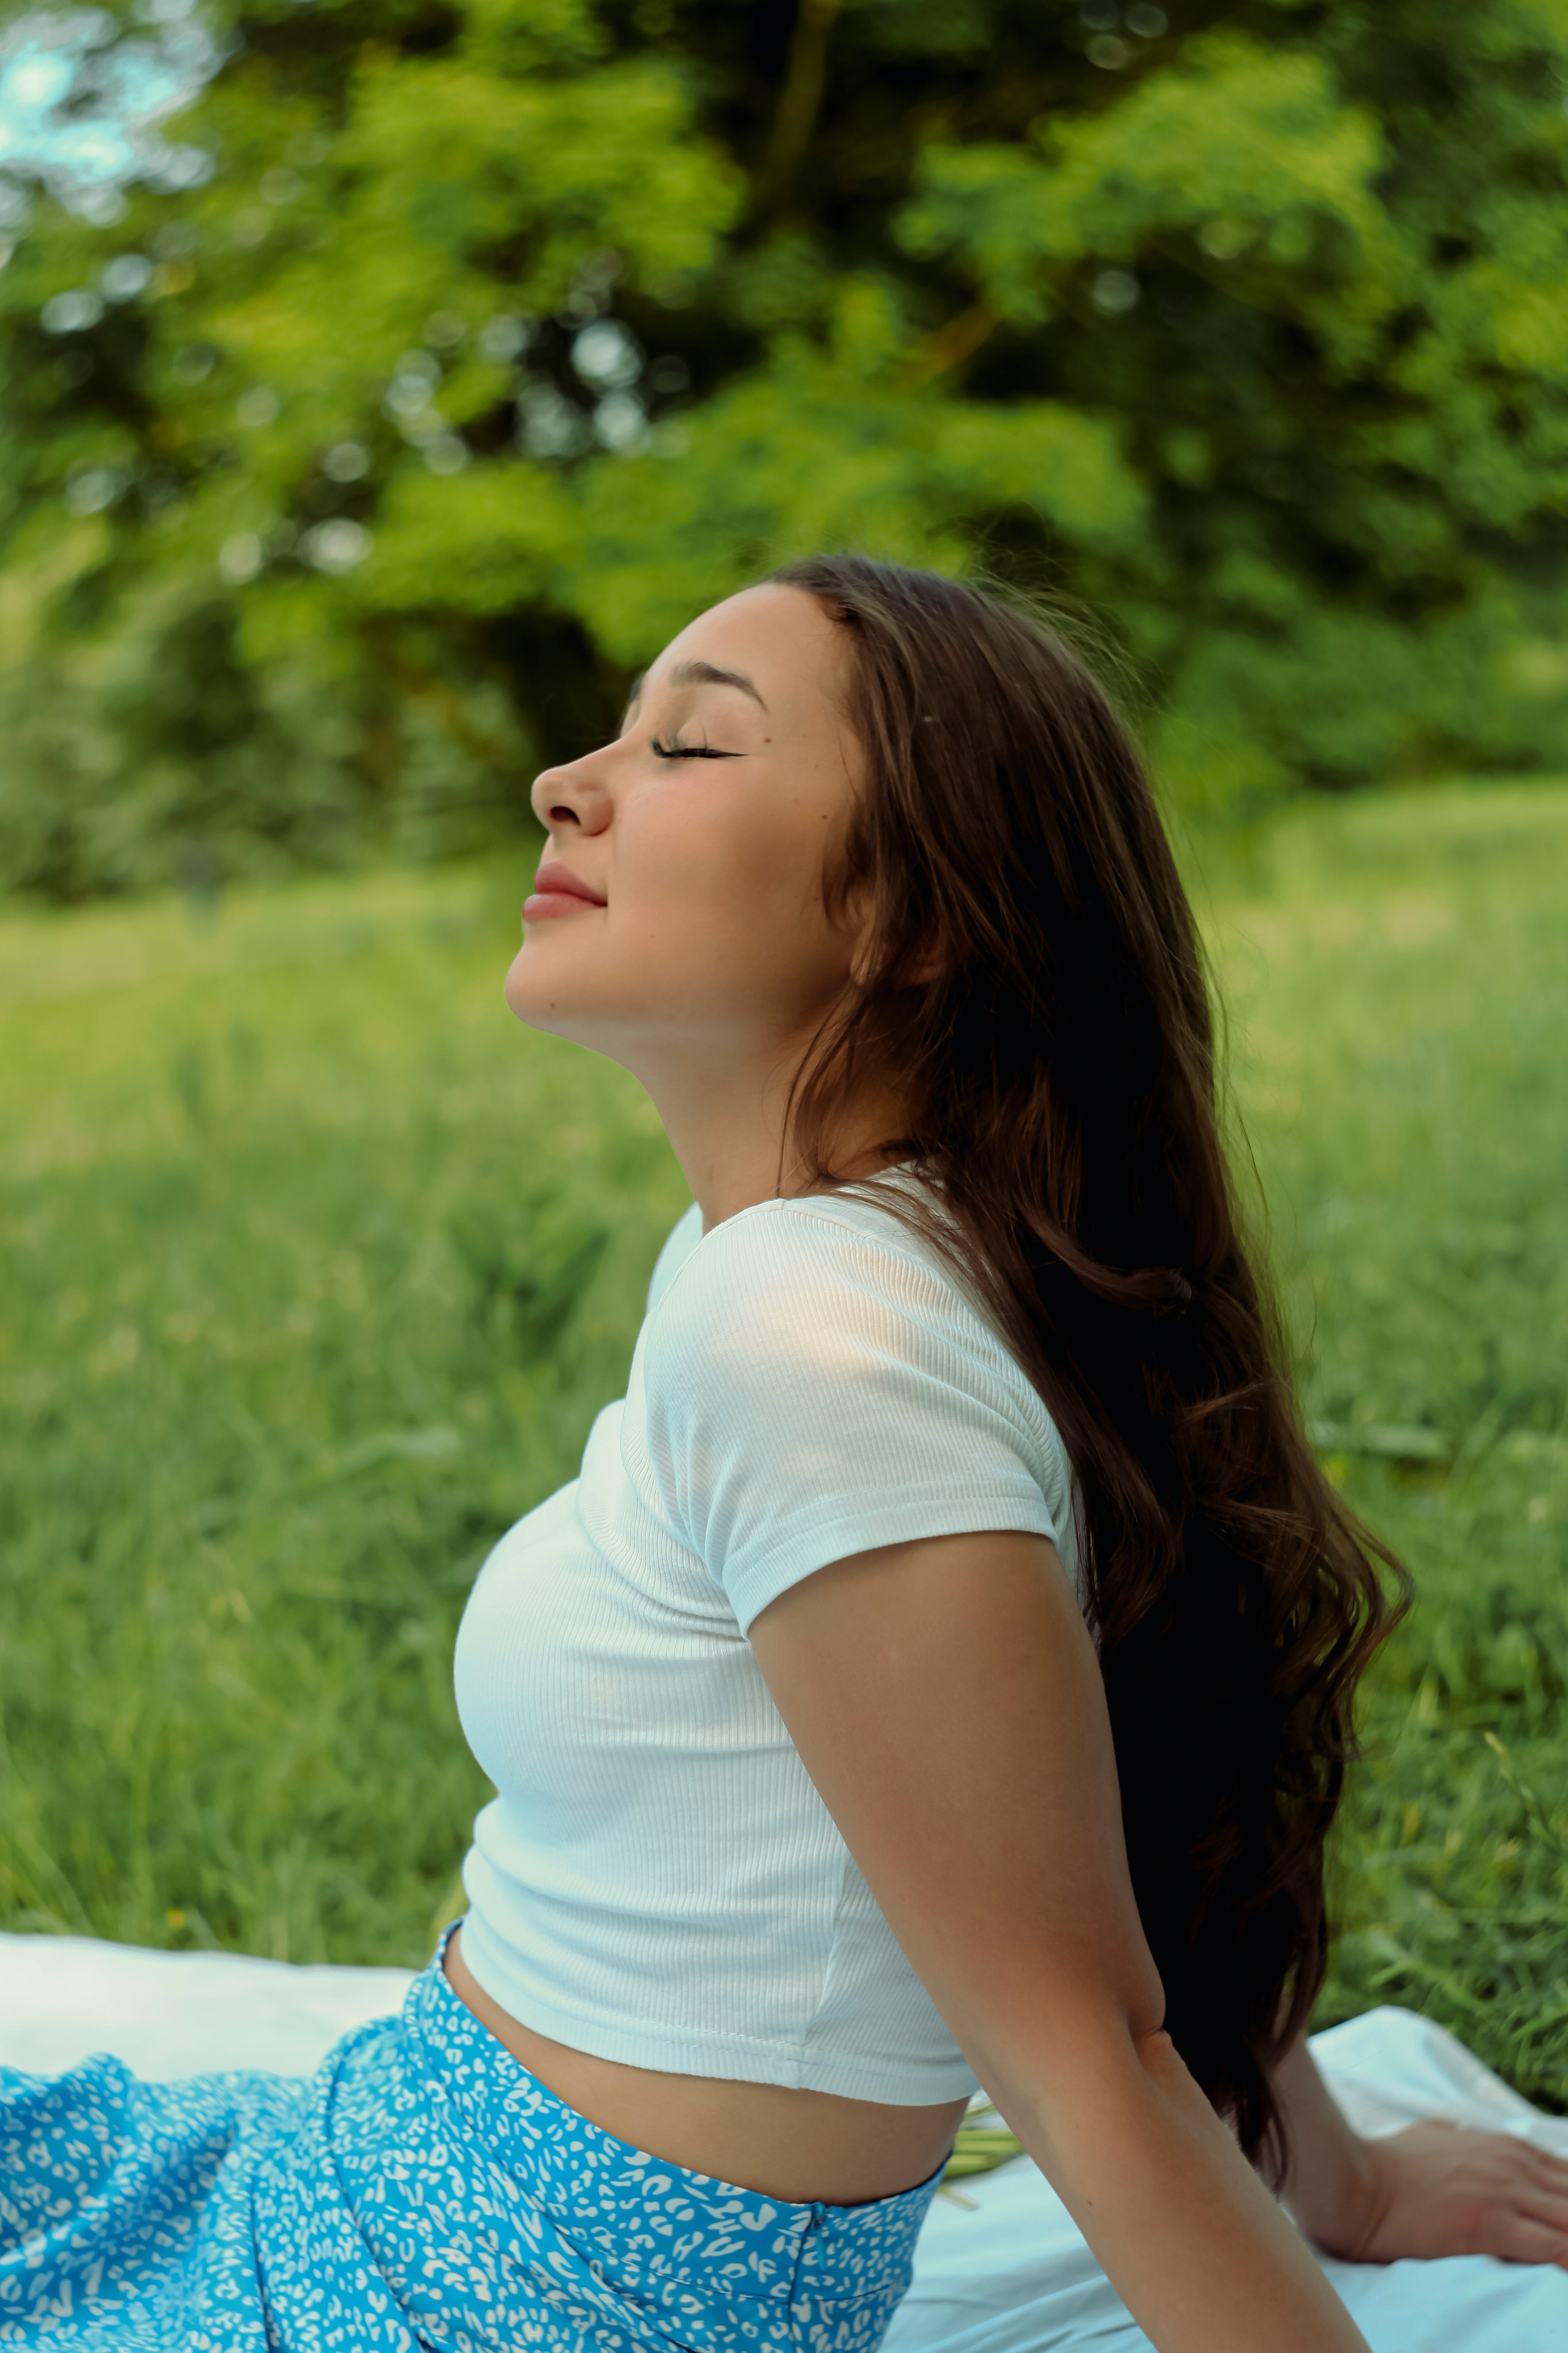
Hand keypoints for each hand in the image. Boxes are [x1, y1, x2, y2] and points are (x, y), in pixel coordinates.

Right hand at [1328, 2117, 1567, 2267]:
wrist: (1357, 2183)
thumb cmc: (1390, 2162)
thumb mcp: (1435, 2133)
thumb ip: (1461, 2135)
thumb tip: (1461, 2132)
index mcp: (1506, 2146)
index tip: (1561, 2220)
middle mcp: (1514, 2165)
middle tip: (1563, 2237)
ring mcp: (1506, 2194)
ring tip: (1565, 2255)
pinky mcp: (1494, 2226)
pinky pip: (1555, 2249)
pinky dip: (1566, 2259)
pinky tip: (1563, 2269)